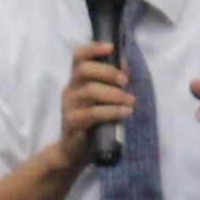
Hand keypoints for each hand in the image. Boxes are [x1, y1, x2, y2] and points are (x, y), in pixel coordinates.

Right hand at [54, 43, 132, 166]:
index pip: (78, 57)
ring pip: (90, 91)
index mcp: (76, 81)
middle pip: (84, 70)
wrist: (74, 152)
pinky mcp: (73, 123)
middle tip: (125, 83)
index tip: (111, 48)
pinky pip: (93, 113)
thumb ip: (111, 82)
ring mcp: (69, 107)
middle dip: (109, 72)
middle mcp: (70, 90)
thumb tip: (125, 64)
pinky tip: (126, 113)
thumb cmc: (91, 122)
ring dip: (115, 94)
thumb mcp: (101, 100)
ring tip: (130, 101)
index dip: (93, 49)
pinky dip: (112, 111)